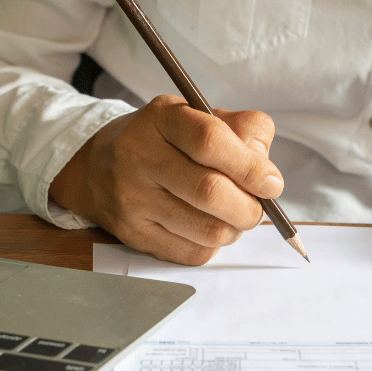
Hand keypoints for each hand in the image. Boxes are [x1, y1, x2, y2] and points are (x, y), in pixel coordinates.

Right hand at [49, 95, 284, 264]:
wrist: (100, 167)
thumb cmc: (167, 141)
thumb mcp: (201, 117)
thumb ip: (244, 132)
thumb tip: (267, 175)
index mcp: (162, 118)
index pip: (210, 141)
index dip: (250, 167)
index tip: (272, 184)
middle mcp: (139, 156)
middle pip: (210, 192)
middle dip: (249, 207)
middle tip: (257, 207)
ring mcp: (132, 198)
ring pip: (207, 230)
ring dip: (235, 229)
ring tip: (233, 216)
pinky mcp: (133, 234)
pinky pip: (193, 253)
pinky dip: (213, 245)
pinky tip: (207, 227)